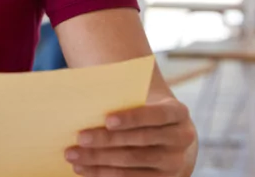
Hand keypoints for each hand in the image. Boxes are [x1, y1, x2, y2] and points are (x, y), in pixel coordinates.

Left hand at [65, 98, 195, 176]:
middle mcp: (181, 139)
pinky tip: (85, 169)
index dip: (133, 118)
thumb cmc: (145, 111)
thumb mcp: (143, 98)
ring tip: (73, 155)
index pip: (156, 115)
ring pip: (132, 163)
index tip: (107, 120)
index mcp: (178, 113)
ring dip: (99, 160)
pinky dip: (104, 174)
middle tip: (80, 138)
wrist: (169, 136)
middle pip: (140, 141)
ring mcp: (174, 163)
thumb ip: (124, 92)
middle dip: (107, 141)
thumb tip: (90, 87)